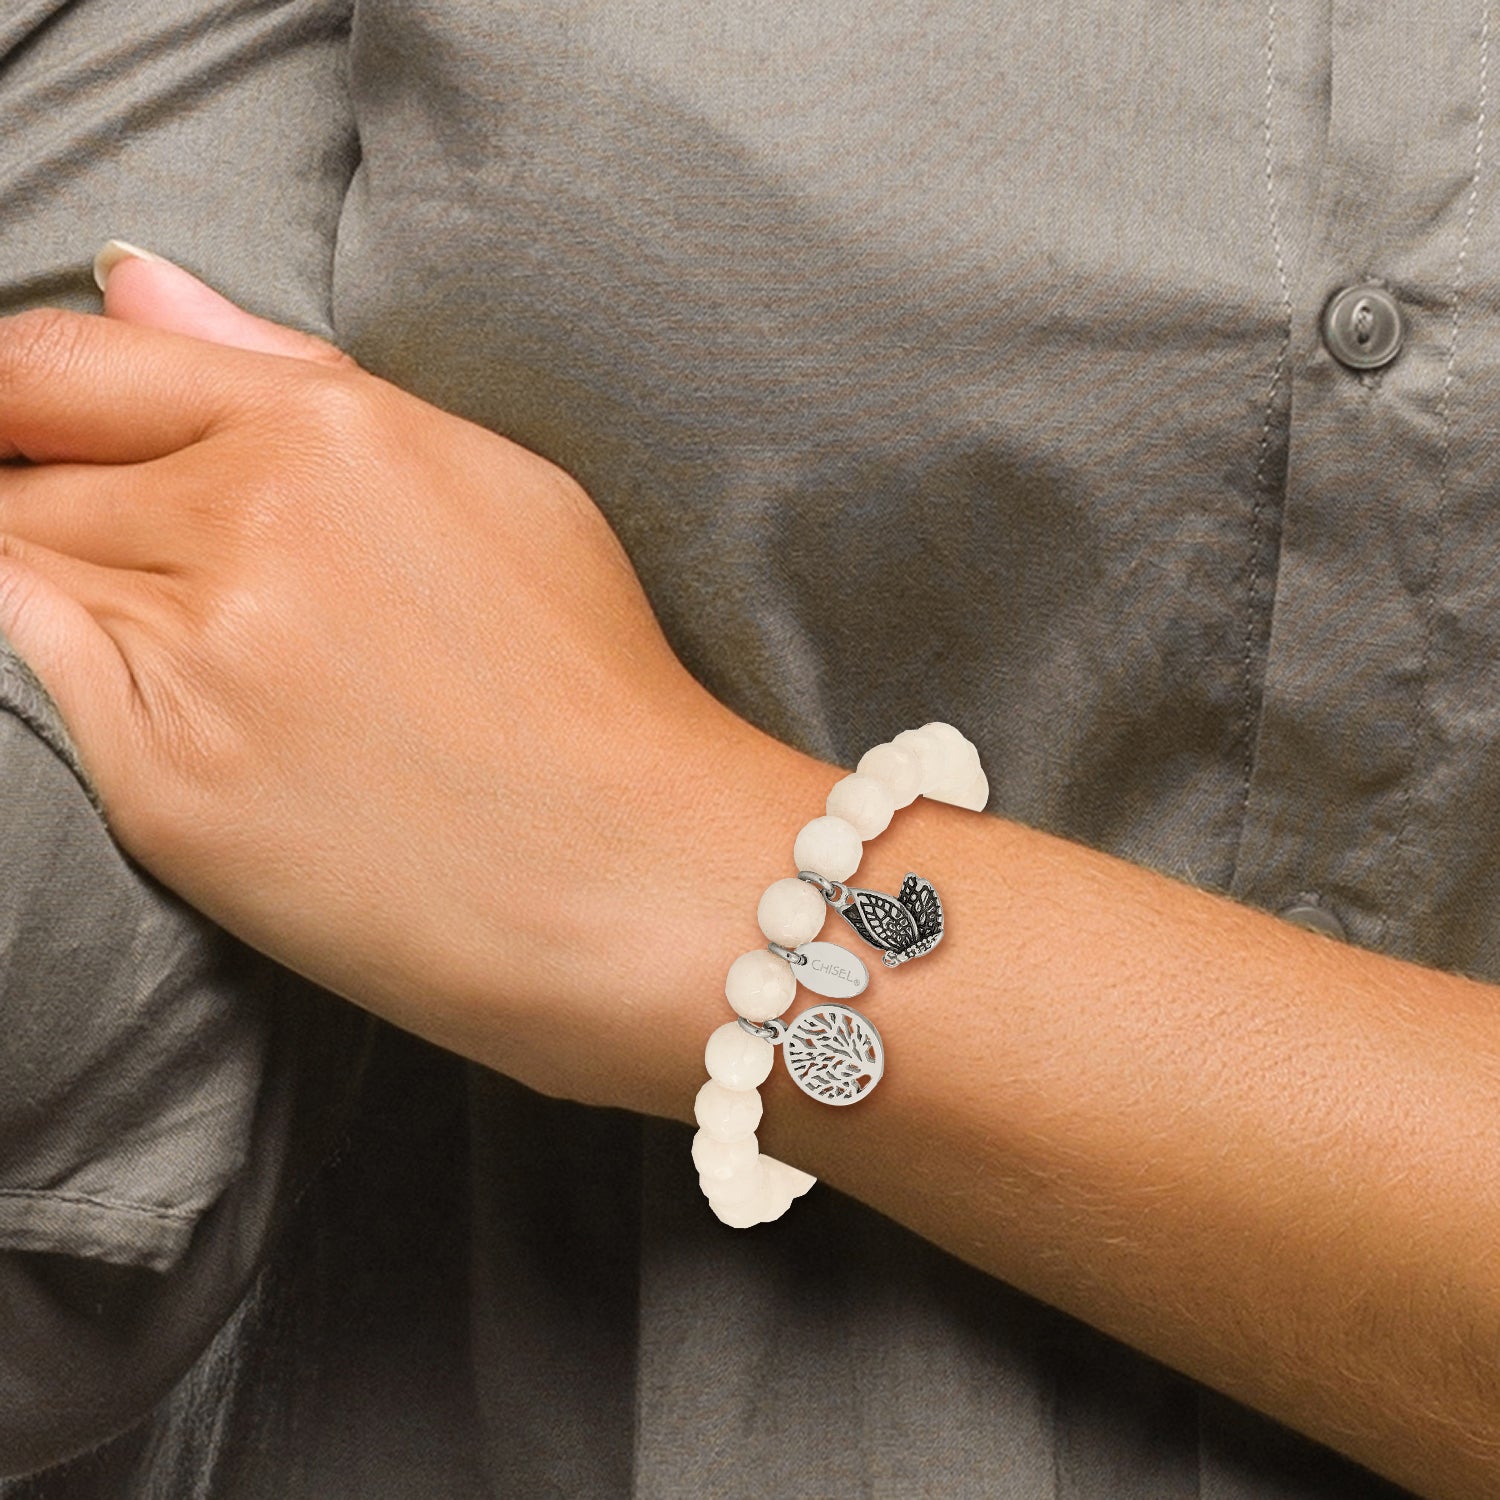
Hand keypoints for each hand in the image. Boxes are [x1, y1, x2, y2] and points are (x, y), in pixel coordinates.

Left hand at [0, 252, 813, 1113]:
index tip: (26, 434)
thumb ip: (294, 374)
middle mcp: (249, 522)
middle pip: (29, 472)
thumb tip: (136, 284)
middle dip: (47, 504)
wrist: (639, 879)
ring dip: (67, 595)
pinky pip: (35, 685)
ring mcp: (198, 656)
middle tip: (156, 579)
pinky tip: (182, 711)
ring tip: (202, 658)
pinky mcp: (164, 786)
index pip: (66, 365)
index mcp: (332, 432)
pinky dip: (62, 676)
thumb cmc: (593, 685)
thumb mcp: (494, 484)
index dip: (14, 396)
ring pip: (18, 572)